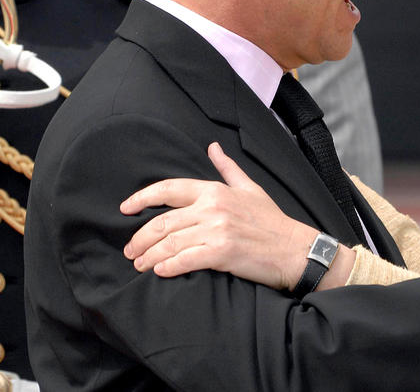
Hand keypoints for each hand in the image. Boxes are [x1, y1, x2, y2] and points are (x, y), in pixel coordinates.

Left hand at [121, 142, 315, 288]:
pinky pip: (186, 260)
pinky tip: (160, 272)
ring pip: (170, 242)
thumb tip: (212, 147)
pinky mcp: (222, 253)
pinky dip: (168, 267)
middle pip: (163, 221)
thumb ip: (227, 169)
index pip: (169, 189)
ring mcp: (217, 230)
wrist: (295, 249)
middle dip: (140, 238)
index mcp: (215, 191)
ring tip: (139, 265)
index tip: (125, 209)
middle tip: (130, 251)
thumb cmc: (272, 220)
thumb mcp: (249, 188)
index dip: (141, 198)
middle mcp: (213, 207)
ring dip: (149, 256)